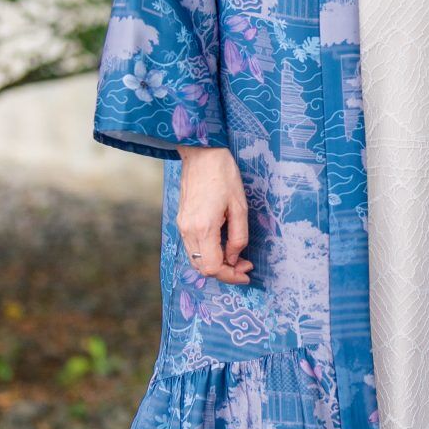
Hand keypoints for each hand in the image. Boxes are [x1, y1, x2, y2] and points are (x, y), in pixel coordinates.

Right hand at [176, 144, 252, 283]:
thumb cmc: (224, 175)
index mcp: (204, 227)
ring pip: (196, 259)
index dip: (230, 275)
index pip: (212, 267)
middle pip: (202, 268)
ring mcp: (182, 225)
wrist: (201, 153)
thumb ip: (238, 237)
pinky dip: (207, 253)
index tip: (246, 272)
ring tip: (236, 257)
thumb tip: (234, 258)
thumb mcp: (240, 207)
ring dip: (215, 264)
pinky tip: (222, 247)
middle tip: (245, 265)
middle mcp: (188, 230)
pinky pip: (193, 247)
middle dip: (224, 272)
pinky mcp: (181, 220)